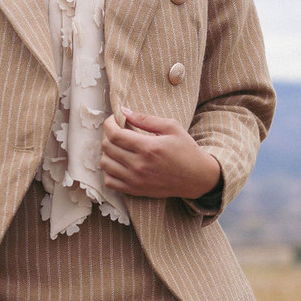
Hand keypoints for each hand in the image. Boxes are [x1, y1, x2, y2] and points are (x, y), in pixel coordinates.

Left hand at [100, 108, 220, 198]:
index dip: (109, 123)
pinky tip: (118, 163)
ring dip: (107, 152)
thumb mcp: (171, 127)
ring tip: (117, 147)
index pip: (114, 134)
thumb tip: (124, 110)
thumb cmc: (186, 150)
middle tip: (116, 131)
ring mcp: (135, 180)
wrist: (196, 178)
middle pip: (107, 148)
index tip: (114, 119)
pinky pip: (109, 182)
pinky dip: (108, 171)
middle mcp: (139, 165)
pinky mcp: (135, 190)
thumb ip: (146, 119)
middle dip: (107, 135)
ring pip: (105, 164)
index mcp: (148, 147)